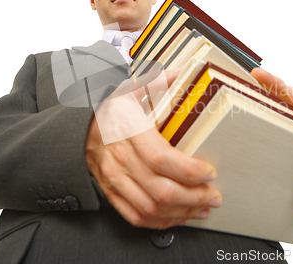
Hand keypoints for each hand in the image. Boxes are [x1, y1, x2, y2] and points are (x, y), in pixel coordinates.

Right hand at [85, 68, 221, 228]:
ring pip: (151, 208)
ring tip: (203, 208)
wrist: (78, 129)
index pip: (161, 159)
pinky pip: (136, 216)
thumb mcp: (130, 89)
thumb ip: (157, 81)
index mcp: (129, 132)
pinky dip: (160, 222)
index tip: (209, 171)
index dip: (189, 170)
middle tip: (214, 196)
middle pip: (161, 190)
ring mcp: (115, 180)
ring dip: (182, 212)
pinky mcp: (112, 193)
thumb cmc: (108, 110)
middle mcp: (121, 160)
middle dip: (194, 197)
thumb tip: (184, 70)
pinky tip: (179, 216)